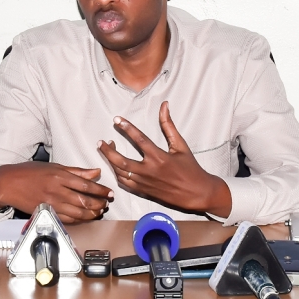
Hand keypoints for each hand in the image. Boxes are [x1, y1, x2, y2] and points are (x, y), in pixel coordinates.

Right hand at [0, 162, 112, 223]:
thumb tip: (95, 172)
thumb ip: (77, 171)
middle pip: (84, 201)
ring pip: (78, 212)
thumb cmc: (30, 172)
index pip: (86, 185)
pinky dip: (80, 219)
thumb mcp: (54, 166)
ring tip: (99, 211)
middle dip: (99, 203)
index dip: (100, 190)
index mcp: (60, 176)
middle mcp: (57, 191)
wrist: (10, 184)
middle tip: (107, 203)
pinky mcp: (48, 212)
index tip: (109, 192)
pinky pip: (68, 219)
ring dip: (92, 213)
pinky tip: (86, 217)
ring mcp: (52, 204)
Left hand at [97, 101, 231, 217]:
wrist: (196, 193)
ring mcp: (145, 182)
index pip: (139, 139)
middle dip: (108, 151)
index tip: (117, 119)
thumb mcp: (181, 145)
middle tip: (101, 142)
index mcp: (159, 157)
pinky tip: (115, 166)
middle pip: (121, 160)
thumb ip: (169, 126)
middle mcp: (149, 170)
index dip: (126, 127)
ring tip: (106, 151)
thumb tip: (164, 106)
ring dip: (110, 161)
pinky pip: (124, 183)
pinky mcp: (143, 191)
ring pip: (120, 172)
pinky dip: (117, 174)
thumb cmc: (190, 168)